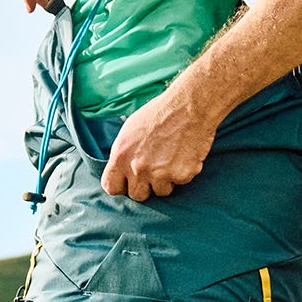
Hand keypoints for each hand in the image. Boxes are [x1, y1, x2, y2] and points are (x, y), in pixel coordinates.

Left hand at [102, 81, 217, 199]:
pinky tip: (184, 155)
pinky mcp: (181, 175)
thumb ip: (123, 154)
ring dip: (166, 180)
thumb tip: (121, 170)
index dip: (121, 186)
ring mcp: (160, 174)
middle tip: (155, 169)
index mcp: (121, 156)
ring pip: (160, 192)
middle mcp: (138, 168)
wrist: (189, 106)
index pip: (111, 187)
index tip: (129, 182)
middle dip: (145, 185)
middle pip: (137, 195)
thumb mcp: (130, 130)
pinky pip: (179, 183)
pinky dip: (183, 173)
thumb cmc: (160, 113)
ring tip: (171, 158)